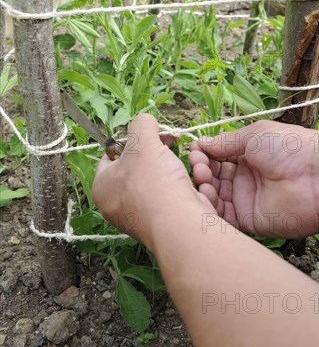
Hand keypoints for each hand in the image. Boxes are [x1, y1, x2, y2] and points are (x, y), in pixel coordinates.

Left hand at [92, 114, 210, 248]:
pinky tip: (188, 182)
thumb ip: (141, 124)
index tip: (150, 135)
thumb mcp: (144, 141)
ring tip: (179, 162)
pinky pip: (168, 196)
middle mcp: (115, 205)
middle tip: (169, 143)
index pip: (112, 154)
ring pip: (155, 181)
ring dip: (170, 167)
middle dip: (155, 153)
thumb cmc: (154, 183)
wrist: (180, 224)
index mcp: (102, 187)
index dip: (132, 140)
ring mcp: (138, 217)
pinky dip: (178, 186)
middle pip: (136, 167)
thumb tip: (145, 121)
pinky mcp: (161, 224)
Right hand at [189, 121, 318, 237]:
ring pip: (213, 196)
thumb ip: (225, 142)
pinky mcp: (248, 221)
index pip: (216, 157)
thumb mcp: (253, 135)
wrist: (318, 176)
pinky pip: (222, 217)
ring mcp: (246, 200)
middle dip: (200, 170)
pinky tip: (205, 195)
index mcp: (247, 156)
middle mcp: (245, 179)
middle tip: (199, 165)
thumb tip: (200, 143)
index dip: (203, 155)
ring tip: (202, 178)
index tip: (194, 151)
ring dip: (202, 187)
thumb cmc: (290, 148)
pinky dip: (210, 207)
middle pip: (212, 177)